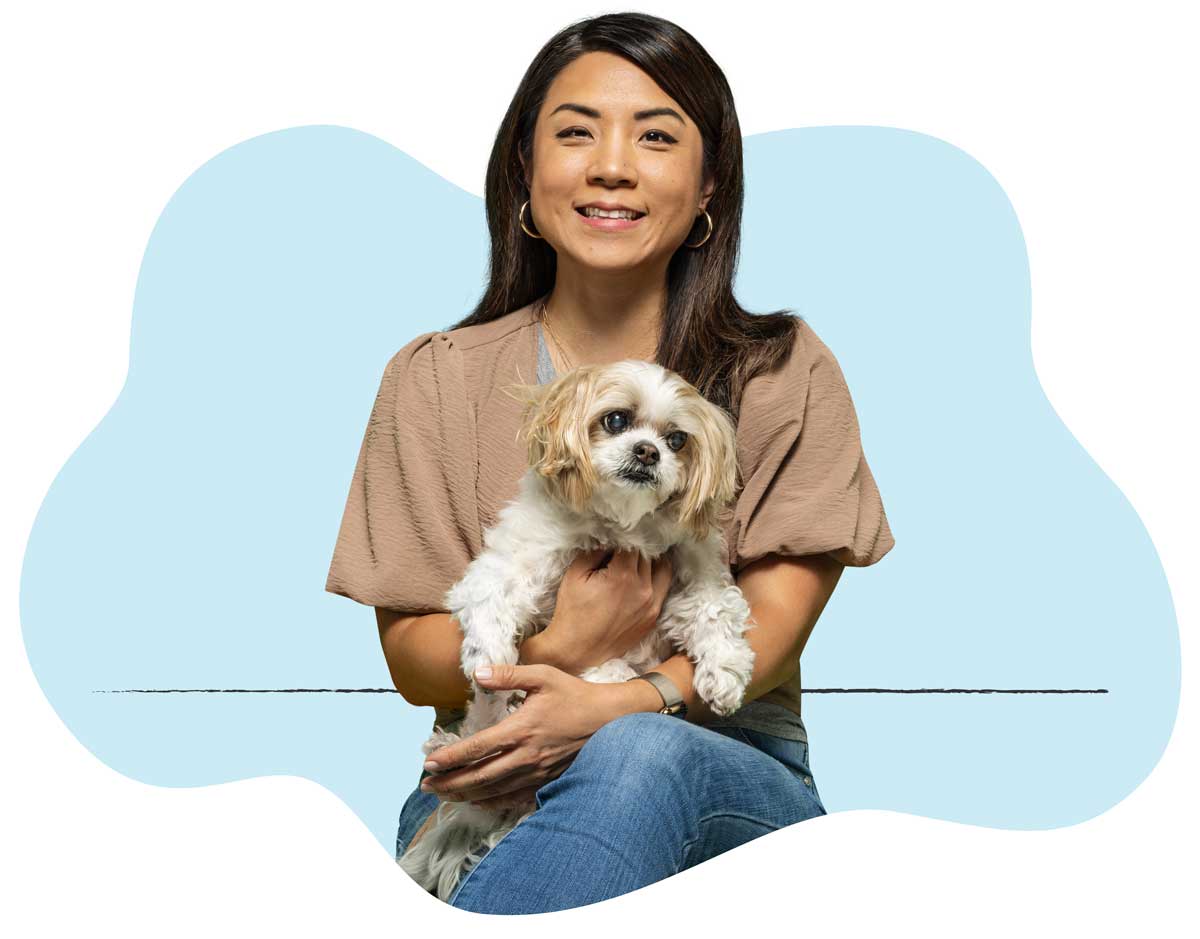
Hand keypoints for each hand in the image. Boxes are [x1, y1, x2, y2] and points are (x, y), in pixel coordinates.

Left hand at [420, 663, 632, 810]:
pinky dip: (493, 803)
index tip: (429, 762)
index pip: (477, 748)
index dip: (450, 757)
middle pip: (480, 777)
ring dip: (466, 795)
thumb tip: (477, 673)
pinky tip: (479, 803)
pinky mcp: (547, 781)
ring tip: (444, 796)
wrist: (611, 719)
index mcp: (521, 729)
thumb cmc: (575, 695)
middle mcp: (525, 756)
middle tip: (426, 786)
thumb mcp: (543, 676)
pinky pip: (515, 797)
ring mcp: (536, 772)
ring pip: (494, 791)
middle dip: (450, 783)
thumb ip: (508, 675)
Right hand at [541, 547, 673, 672]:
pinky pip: (662, 589)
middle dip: (635, 549)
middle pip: (647, 555)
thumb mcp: (576, 574)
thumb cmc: (572, 612)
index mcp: (622, 576)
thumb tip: (610, 538)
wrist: (577, 651)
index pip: (633, 543)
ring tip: (636, 560)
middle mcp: (642, 589)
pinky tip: (642, 577)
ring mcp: (651, 605)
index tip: (616, 537)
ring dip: (650, 561)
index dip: (623, 538)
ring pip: (661, 569)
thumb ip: (595, 551)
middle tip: (622, 549)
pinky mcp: (653, 617)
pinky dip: (655, 579)